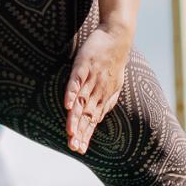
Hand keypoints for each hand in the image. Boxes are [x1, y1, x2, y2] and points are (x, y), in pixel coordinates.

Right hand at [64, 26, 131, 153]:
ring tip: (70, 132)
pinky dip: (72, 92)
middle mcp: (97, 90)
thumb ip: (105, 102)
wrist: (118, 36)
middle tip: (74, 147)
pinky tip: (68, 104)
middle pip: (87, 115)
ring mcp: (91, 78)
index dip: (86, 134)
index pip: (93, 120)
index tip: (79, 149)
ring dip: (76, 117)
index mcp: (103, 96)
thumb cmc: (113, 60)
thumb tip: (97, 119)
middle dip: (80, 132)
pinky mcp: (84, 64)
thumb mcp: (114, 84)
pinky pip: (77, 80)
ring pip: (82, 101)